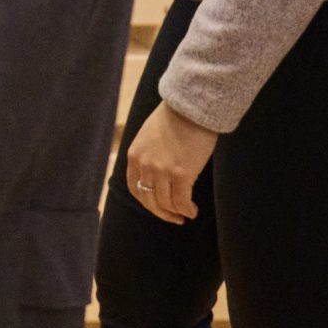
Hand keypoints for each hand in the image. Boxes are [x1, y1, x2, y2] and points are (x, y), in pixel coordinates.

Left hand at [125, 102, 218, 225]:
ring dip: (176, 213)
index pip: (134, 188)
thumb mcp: (149, 137)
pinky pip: (181, 202)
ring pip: (165, 203)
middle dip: (161, 213)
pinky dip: (187, 210)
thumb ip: (148, 156)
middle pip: (149, 200)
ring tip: (186, 213)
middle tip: (174, 218)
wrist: (191, 109)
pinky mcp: (180, 174)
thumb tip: (156, 175)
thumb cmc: (174, 119)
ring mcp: (161, 171)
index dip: (146, 202)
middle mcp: (145, 165)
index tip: (157, 207)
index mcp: (134, 156)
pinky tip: (193, 211)